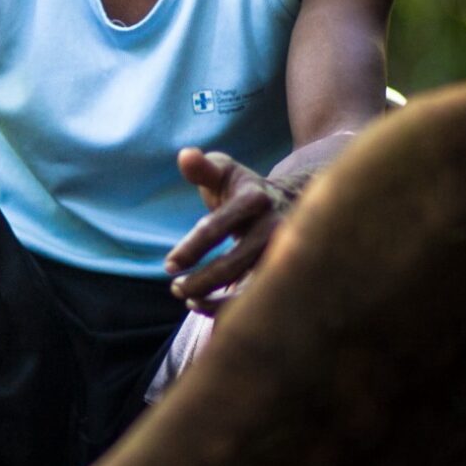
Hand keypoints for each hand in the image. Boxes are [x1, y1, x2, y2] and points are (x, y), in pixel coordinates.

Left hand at [164, 147, 295, 315]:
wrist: (296, 203)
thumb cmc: (245, 189)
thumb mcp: (225, 172)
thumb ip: (202, 168)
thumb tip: (185, 155)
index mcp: (256, 199)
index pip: (215, 227)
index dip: (190, 249)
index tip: (169, 266)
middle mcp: (276, 229)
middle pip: (232, 264)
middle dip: (200, 280)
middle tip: (175, 287)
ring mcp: (286, 255)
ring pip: (250, 291)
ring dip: (215, 302)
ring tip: (188, 299)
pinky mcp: (290, 277)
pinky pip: (260, 302)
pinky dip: (231, 310)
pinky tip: (205, 306)